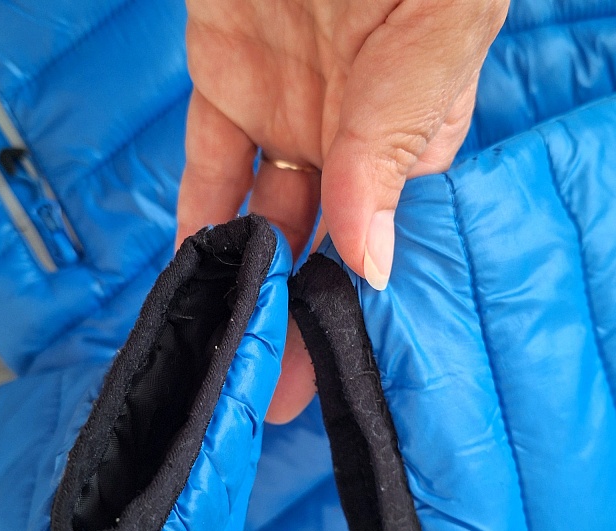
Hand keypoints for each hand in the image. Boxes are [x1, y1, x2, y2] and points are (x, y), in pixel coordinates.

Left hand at [176, 0, 508, 422]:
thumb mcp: (426, 48)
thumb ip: (391, 152)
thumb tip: (371, 262)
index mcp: (409, 140)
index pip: (375, 244)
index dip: (346, 309)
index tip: (321, 371)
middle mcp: (349, 139)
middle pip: (315, 249)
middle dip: (291, 320)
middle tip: (271, 396)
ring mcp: (287, 112)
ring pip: (257, 217)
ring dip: (238, 281)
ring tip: (225, 349)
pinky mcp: (227, 80)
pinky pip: (207, 160)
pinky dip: (195, 213)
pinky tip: (188, 268)